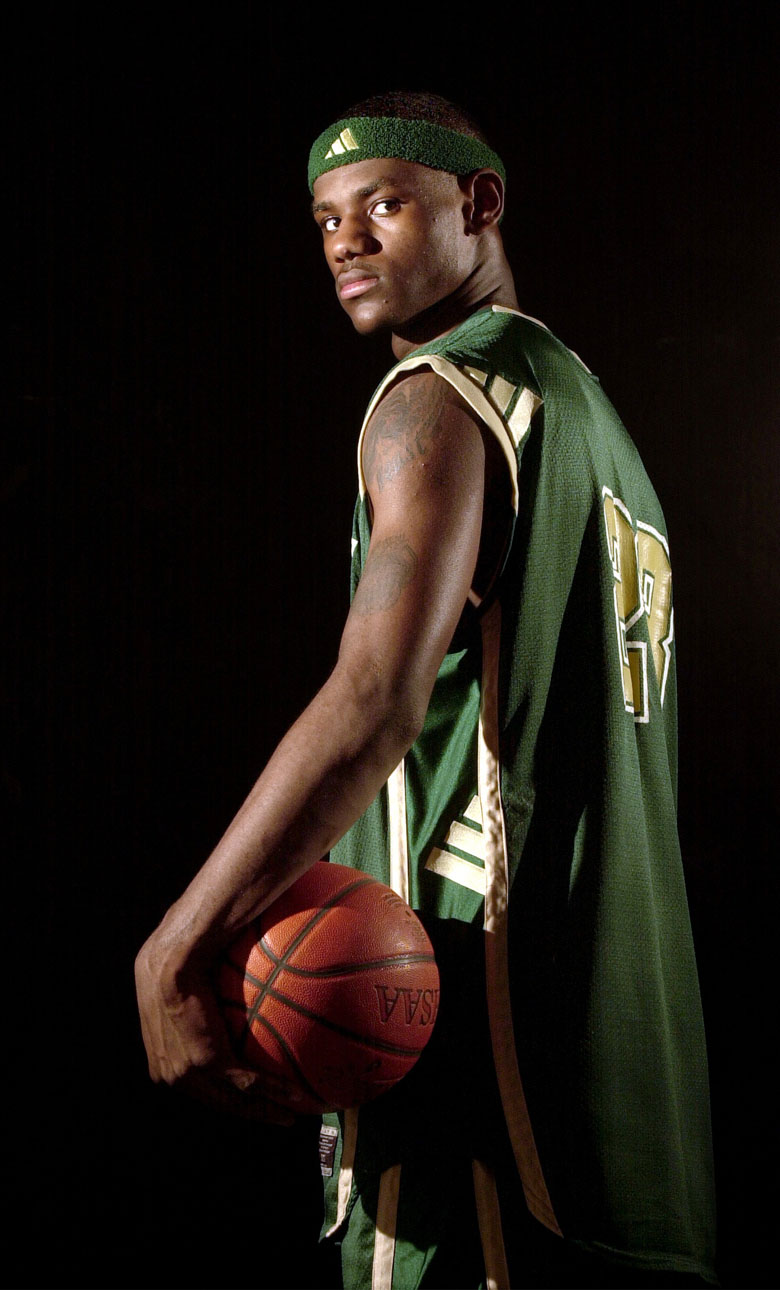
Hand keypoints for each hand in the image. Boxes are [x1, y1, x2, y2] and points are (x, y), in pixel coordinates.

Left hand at [134, 930, 299, 1124]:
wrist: (172, 959)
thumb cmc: (175, 961)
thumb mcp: (177, 991)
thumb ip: (195, 1007)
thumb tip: (218, 997)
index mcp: (163, 1064)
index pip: (200, 1089)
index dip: (227, 1097)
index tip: (251, 1099)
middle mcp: (172, 1077)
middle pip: (219, 1103)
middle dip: (251, 1113)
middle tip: (279, 1115)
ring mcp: (189, 1073)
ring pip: (235, 1102)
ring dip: (267, 1110)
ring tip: (292, 1114)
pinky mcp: (208, 1063)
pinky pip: (248, 1082)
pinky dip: (274, 1090)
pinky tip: (295, 1092)